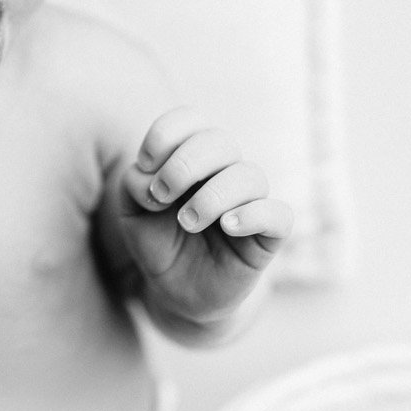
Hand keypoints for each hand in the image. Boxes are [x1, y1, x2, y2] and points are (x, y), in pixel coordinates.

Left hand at [115, 107, 292, 328]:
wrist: (176, 292)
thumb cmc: (158, 241)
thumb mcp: (133, 212)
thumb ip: (134, 185)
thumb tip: (150, 176)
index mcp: (193, 157)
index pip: (191, 119)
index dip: (166, 133)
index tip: (145, 164)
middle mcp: (225, 172)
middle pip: (220, 141)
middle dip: (185, 164)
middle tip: (162, 196)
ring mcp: (250, 201)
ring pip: (249, 175)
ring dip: (212, 196)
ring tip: (188, 222)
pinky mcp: (268, 236)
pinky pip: (278, 214)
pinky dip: (252, 215)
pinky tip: (227, 226)